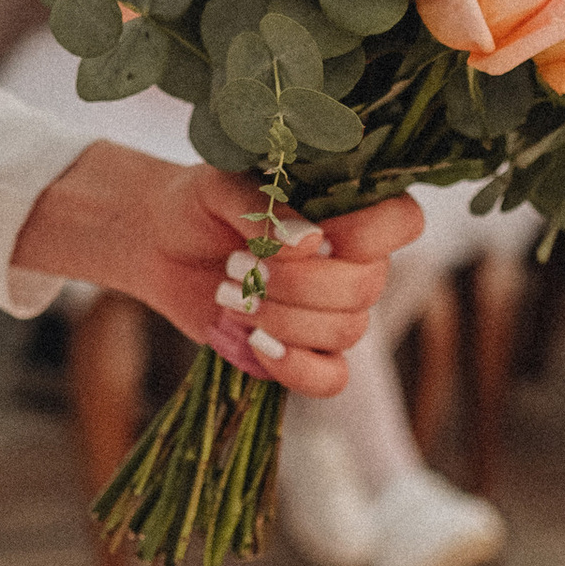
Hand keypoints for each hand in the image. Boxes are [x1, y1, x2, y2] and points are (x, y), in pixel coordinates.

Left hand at [16, 142, 422, 392]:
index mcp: (350, 209)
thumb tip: (311, 242)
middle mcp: (356, 262)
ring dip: (279, 318)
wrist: (161, 243)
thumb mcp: (220, 186)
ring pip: (346, 332)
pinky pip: (331, 380)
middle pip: (366, 287)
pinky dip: (295, 368)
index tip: (307, 233)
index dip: (364, 234)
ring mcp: (335, 312)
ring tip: (227, 295)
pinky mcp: (306, 352)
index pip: (402, 221)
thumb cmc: (199, 203)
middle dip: (294, 284)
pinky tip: (256, 344)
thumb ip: (265, 207)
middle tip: (235, 266)